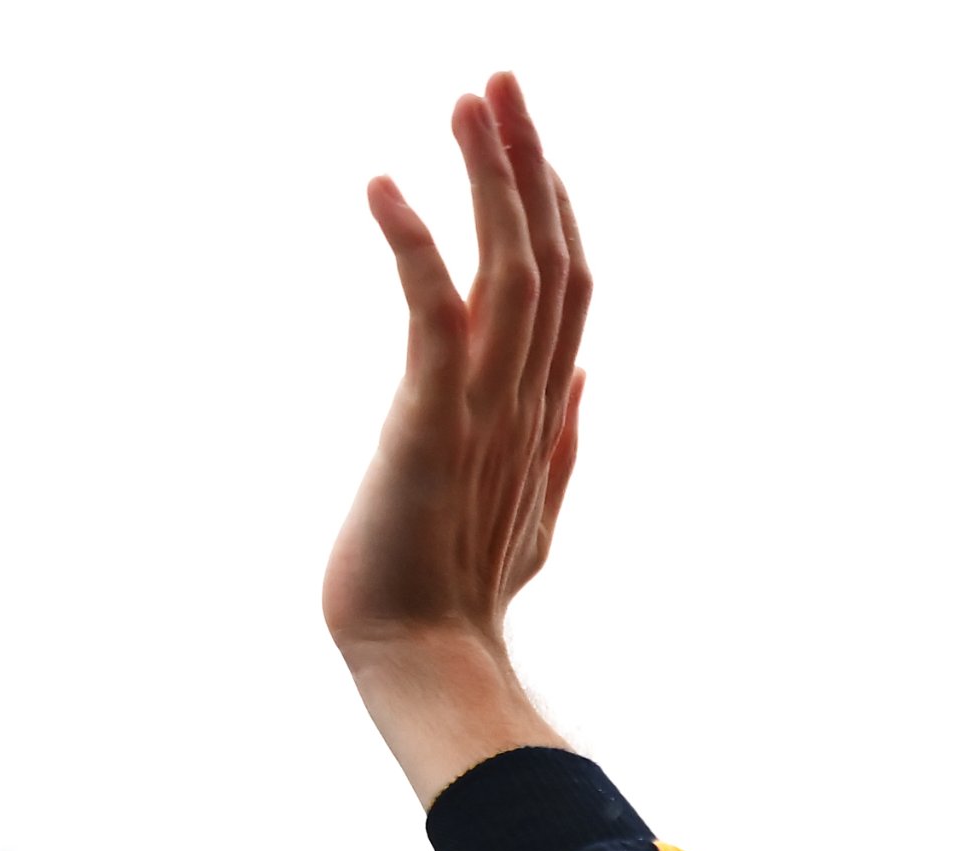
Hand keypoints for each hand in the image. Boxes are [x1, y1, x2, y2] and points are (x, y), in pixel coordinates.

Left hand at [325, 72, 590, 801]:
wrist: (420, 657)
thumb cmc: (456, 593)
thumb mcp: (524, 508)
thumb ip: (558, 440)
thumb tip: (579, 380)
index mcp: (543, 410)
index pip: (566, 284)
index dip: (553, 204)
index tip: (525, 135)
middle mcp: (524, 399)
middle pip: (548, 256)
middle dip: (527, 162)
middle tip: (500, 80)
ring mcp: (484, 410)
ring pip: (508, 271)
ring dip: (489, 179)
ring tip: (470, 100)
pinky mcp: (428, 425)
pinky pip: (431, 319)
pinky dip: (411, 247)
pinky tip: (385, 185)